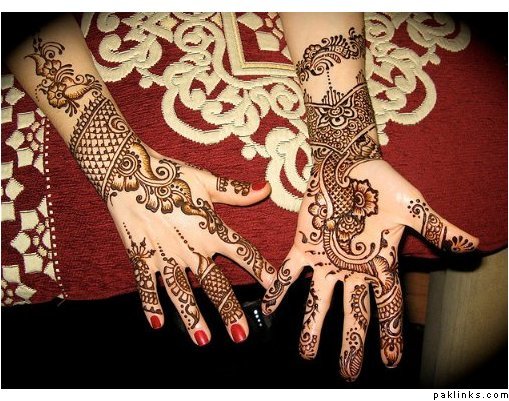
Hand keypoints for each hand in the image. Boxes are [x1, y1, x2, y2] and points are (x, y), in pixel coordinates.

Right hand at [89, 122, 274, 344]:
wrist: (127, 170)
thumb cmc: (170, 173)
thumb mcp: (206, 180)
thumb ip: (236, 192)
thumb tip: (267, 189)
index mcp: (210, 227)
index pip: (242, 252)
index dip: (261, 269)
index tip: (276, 286)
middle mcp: (190, 246)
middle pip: (213, 283)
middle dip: (229, 310)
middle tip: (242, 334)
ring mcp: (164, 254)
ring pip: (181, 292)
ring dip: (192, 317)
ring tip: (204, 340)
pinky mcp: (140, 256)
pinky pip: (147, 285)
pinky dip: (151, 305)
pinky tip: (157, 325)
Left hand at [262, 146, 477, 380]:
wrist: (348, 160)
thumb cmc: (381, 182)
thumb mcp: (412, 206)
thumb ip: (437, 228)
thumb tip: (472, 245)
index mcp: (379, 263)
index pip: (388, 305)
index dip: (391, 333)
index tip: (393, 362)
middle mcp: (352, 268)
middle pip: (353, 312)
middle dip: (351, 342)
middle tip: (347, 373)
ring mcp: (326, 259)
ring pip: (319, 299)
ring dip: (313, 326)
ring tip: (306, 353)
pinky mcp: (303, 245)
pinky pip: (288, 272)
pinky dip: (278, 289)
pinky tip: (269, 309)